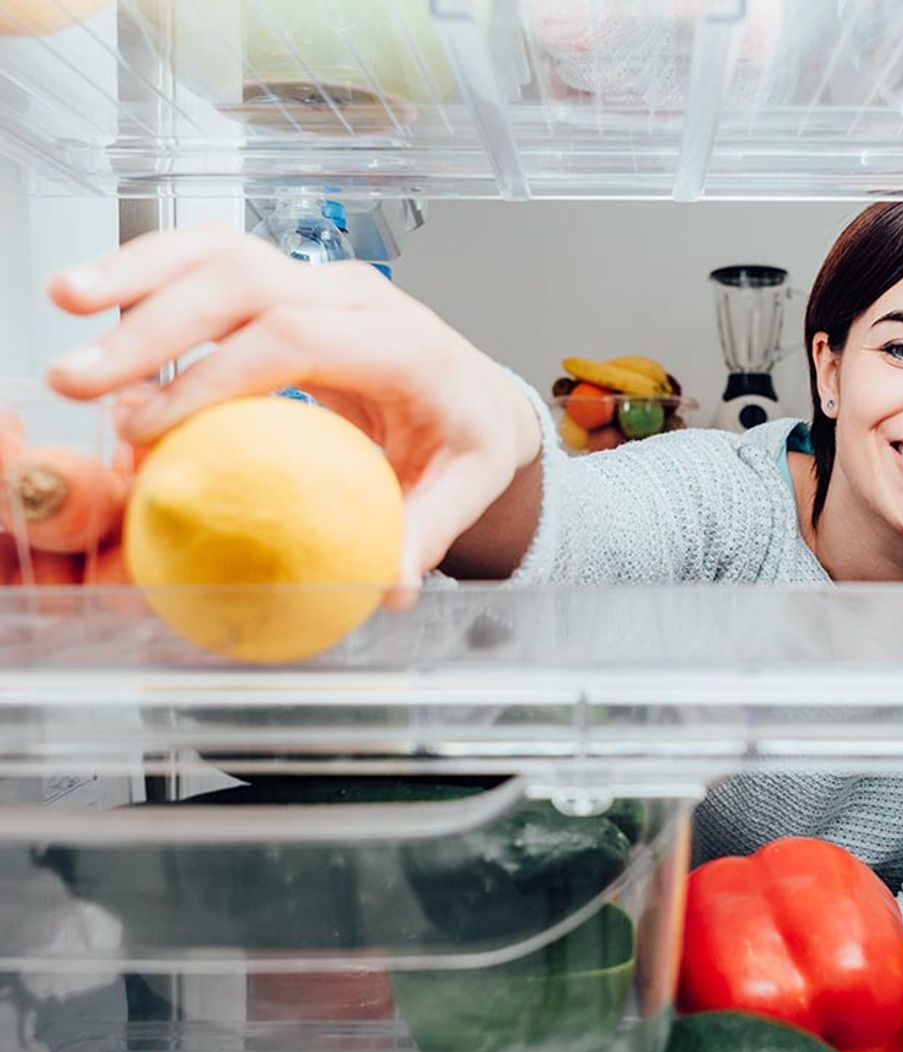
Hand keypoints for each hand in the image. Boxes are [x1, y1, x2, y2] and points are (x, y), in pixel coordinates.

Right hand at [46, 226, 541, 597]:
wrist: (477, 394)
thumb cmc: (467, 438)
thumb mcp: (465, 488)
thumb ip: (426, 533)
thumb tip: (389, 589)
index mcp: (403, 344)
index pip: (296, 339)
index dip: (214, 377)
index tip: (149, 428)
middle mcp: (359, 298)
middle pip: (244, 283)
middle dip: (153, 326)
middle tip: (78, 380)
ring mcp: (323, 282)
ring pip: (222, 252)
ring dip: (138, 274)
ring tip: (66, 302)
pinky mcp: (293, 285)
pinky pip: (216, 262)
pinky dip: (155, 273)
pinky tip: (100, 298)